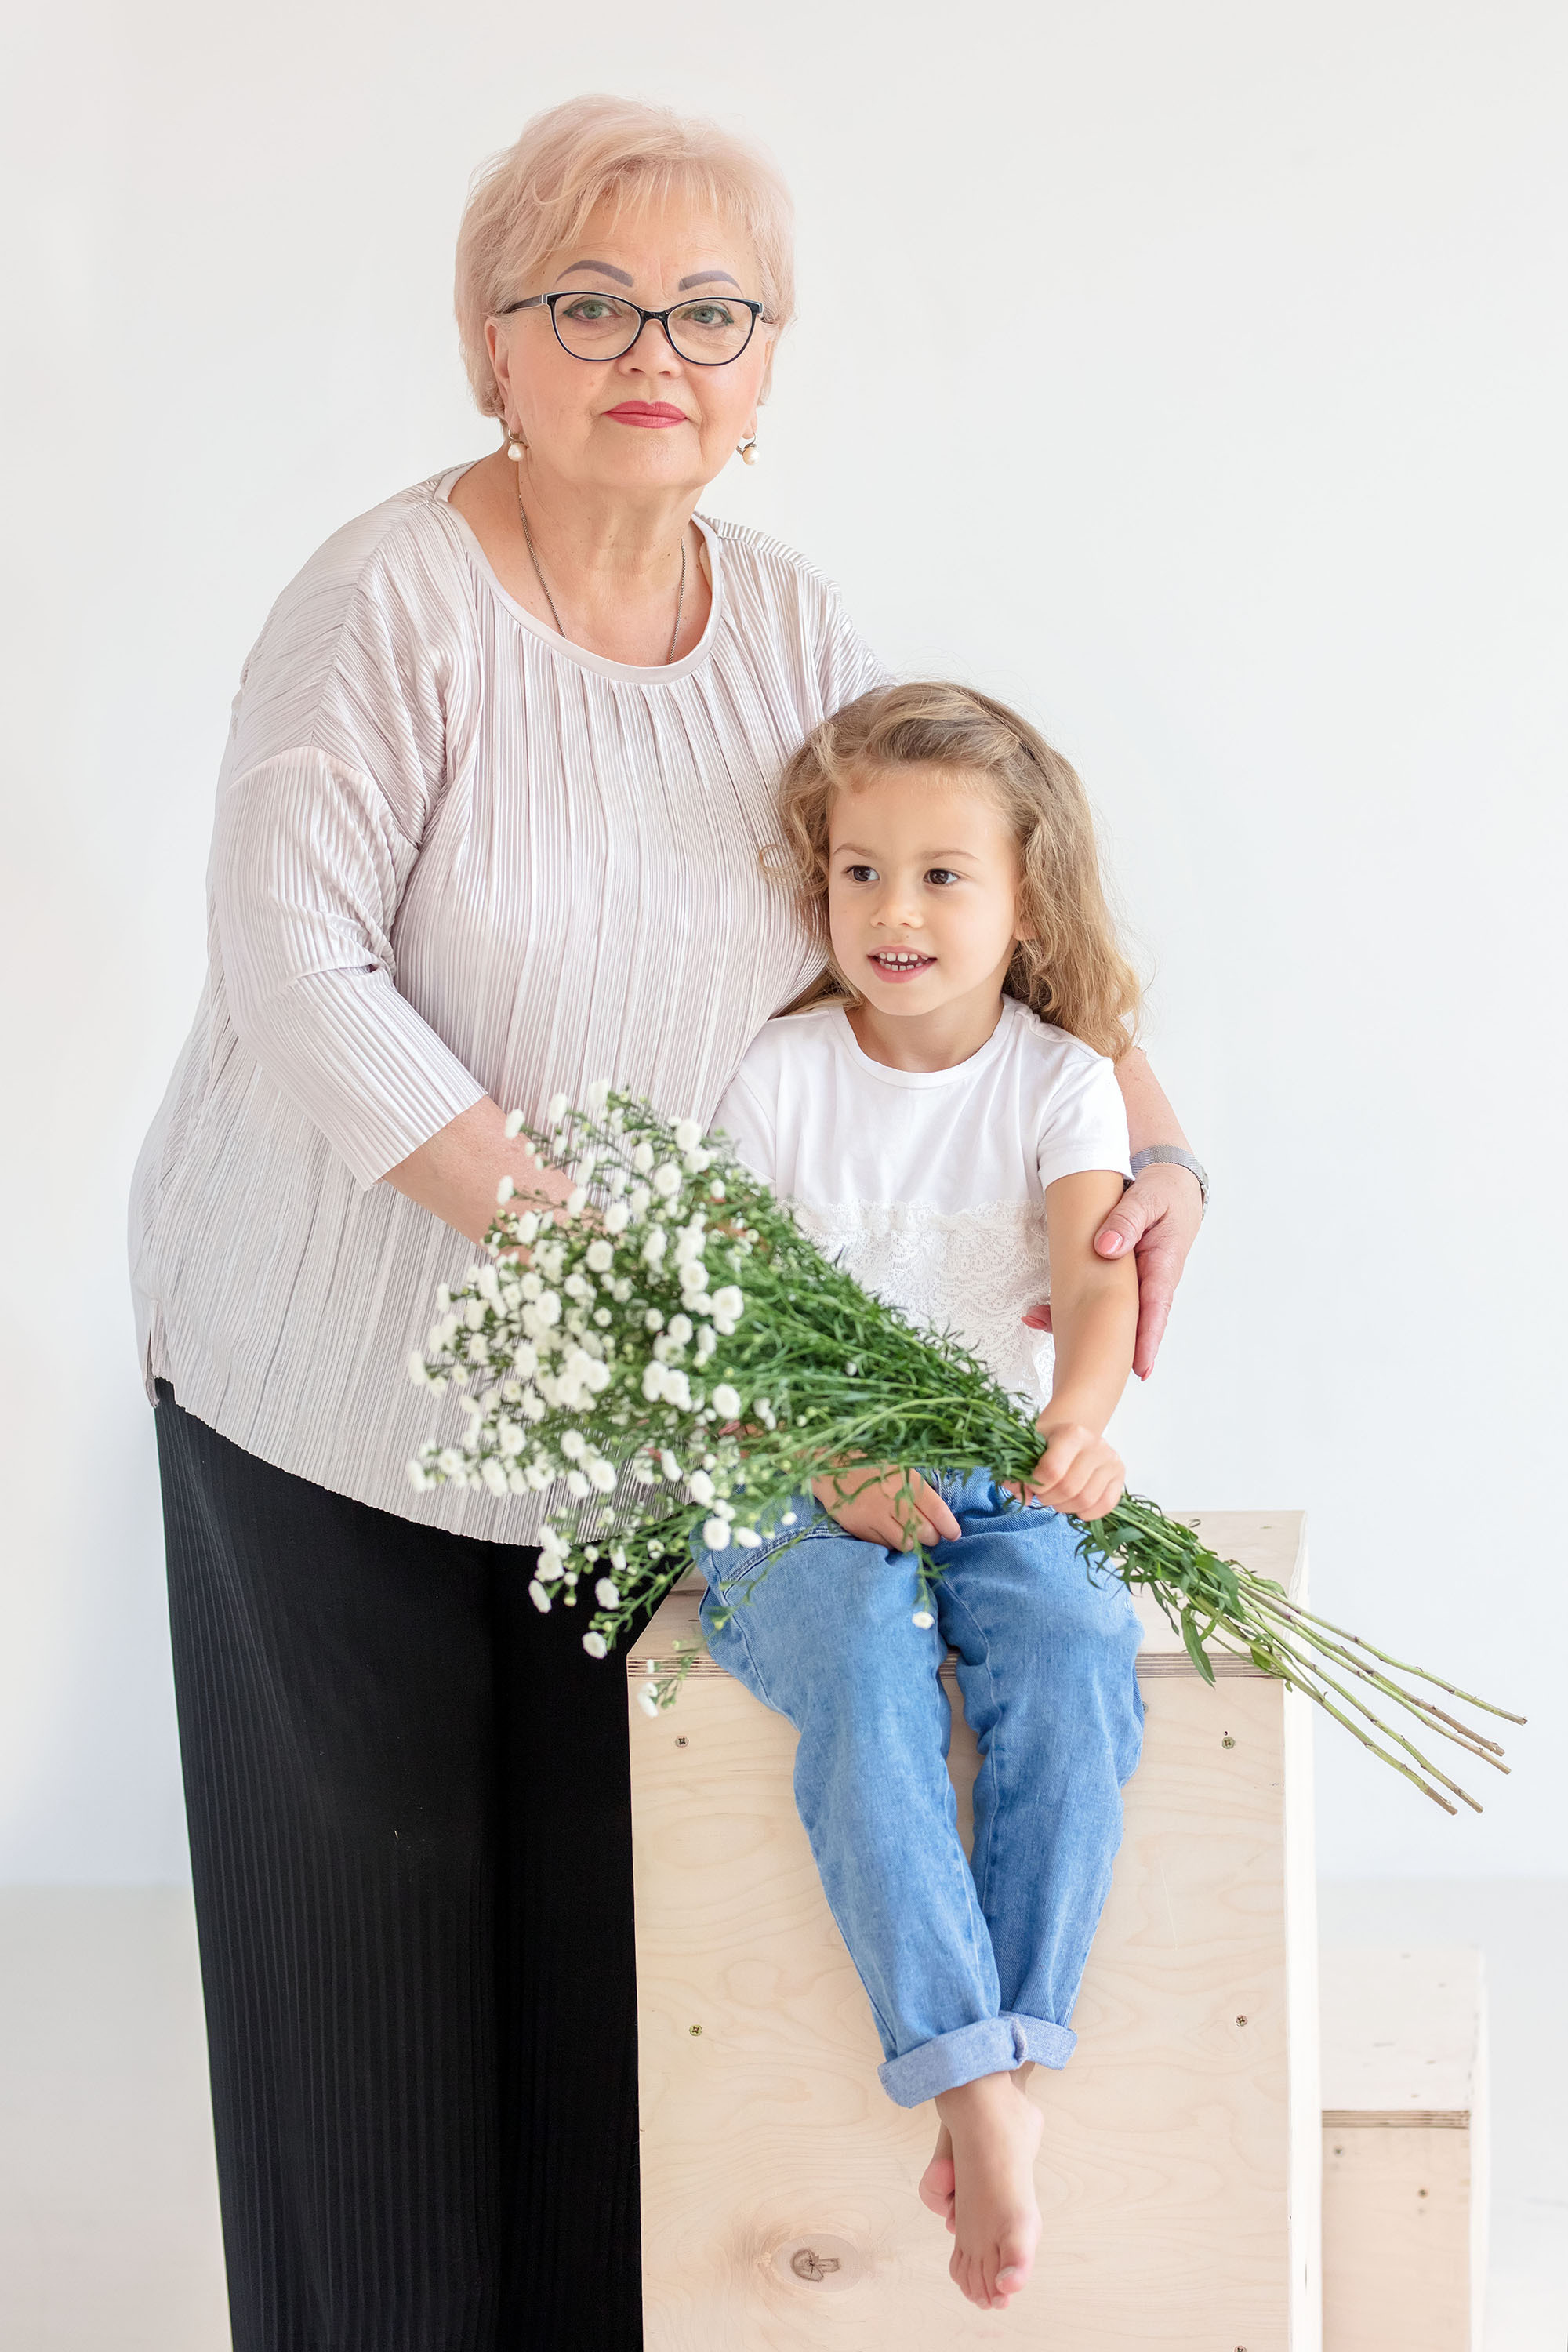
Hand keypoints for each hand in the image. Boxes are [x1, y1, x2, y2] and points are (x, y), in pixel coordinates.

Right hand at [812, 1465, 961, 1551]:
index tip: (954, 1533)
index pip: (936, 1510)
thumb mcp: (898, 1468)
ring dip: (913, 1542)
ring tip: (908, 1532)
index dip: (949, 1526)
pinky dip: (892, 1543)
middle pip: (925, 1533)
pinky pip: (886, 1545)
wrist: (830, 1469)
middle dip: (932, 1537)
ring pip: (907, 1544)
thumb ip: (918, 1489)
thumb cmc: (870, 1466)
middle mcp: (892, 1500)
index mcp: (906, 1481)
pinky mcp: (861, 1528)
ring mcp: (875, 1516)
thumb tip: (942, 1514)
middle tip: (930, 1533)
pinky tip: (888, 1531)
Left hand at [1007, 1423, 1124, 1520]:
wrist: (1073, 1435)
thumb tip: (1023, 1497)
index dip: (1038, 1485)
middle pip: (1070, 1488)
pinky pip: (1107, 1504)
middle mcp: (1096, 1444)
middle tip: (1043, 1496)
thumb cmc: (1049, 1442)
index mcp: (1071, 1433)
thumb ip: (1017, 1471)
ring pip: (1087, 1499)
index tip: (1032, 1485)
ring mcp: (1110, 1460)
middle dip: (1050, 1499)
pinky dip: (1088, 1513)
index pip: (1052, 1470)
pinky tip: (1076, 1507)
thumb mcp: (1027, 1448)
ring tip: (1057, 1500)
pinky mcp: (1119, 1474)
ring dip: (1066, 1507)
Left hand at [1021, 1161, 1201, 1381]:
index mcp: (1163, 1265)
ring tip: (1062, 1354)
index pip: (1155, 1309)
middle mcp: (1149, 1282)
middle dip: (1117, 1352)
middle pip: (1133, 1323)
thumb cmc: (1163, 1193)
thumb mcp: (1147, 1199)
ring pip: (1113, 1315)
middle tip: (1098, 1376)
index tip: (1140, 1368)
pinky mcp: (1118, 1279)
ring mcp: (1133, 1284)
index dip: (1146, 1339)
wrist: (1169, 1183)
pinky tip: (1042, 1318)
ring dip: (1087, 1332)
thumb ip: (1127, 1221)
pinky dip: (1070, 1310)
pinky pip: (1098, 1298)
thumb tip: (1106, 1249)